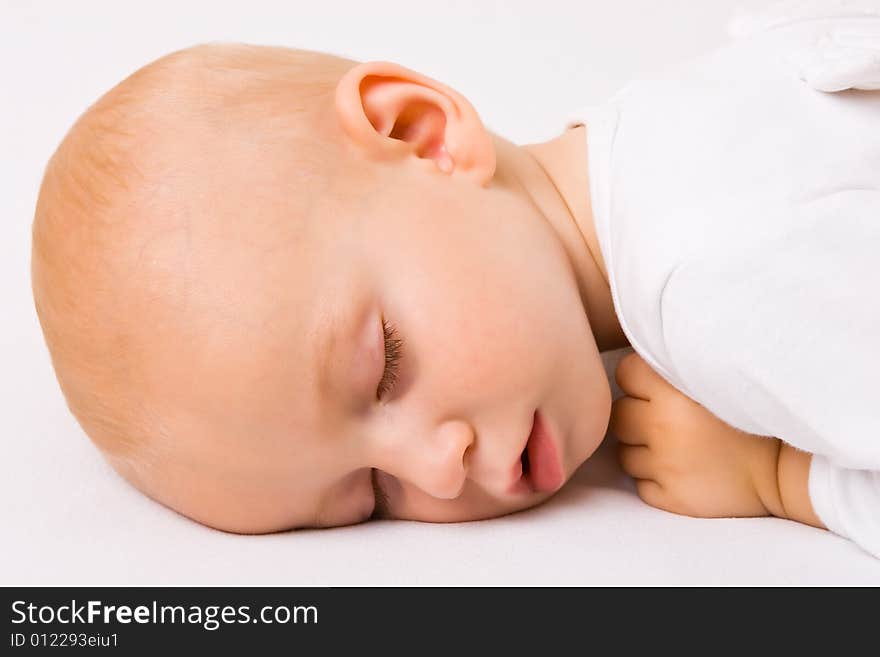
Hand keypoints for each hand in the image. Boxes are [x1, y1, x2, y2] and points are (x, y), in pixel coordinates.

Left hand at [609, 352, 780, 517]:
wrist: (785, 468)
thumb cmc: (750, 417)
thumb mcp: (715, 378)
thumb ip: (675, 366)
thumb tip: (638, 361)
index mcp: (673, 391)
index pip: (625, 374)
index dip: (640, 380)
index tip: (659, 388)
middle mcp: (663, 427)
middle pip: (619, 416)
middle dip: (637, 416)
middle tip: (668, 420)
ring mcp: (665, 466)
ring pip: (625, 454)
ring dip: (643, 451)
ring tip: (677, 447)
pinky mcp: (671, 497)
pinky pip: (641, 485)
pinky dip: (655, 480)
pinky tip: (682, 471)